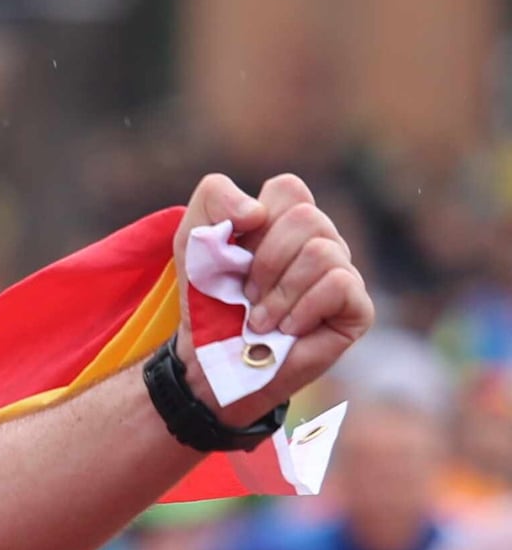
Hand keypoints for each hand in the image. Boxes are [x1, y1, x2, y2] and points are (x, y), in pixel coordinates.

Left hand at [170, 173, 375, 424]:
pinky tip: (288, 329)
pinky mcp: (356, 308)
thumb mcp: (193, 240)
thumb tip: (257, 211)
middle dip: (264, 261)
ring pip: (322, 251)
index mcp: (287, 220)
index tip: (234, 256)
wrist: (211, 360)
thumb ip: (214, 199)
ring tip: (262, 318)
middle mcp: (321, 241)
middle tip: (246, 294)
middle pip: (306, 218)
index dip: (255, 222)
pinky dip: (302, 308)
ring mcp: (343, 273)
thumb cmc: (208, 299)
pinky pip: (339, 284)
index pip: (288, 189)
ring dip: (279, 291)